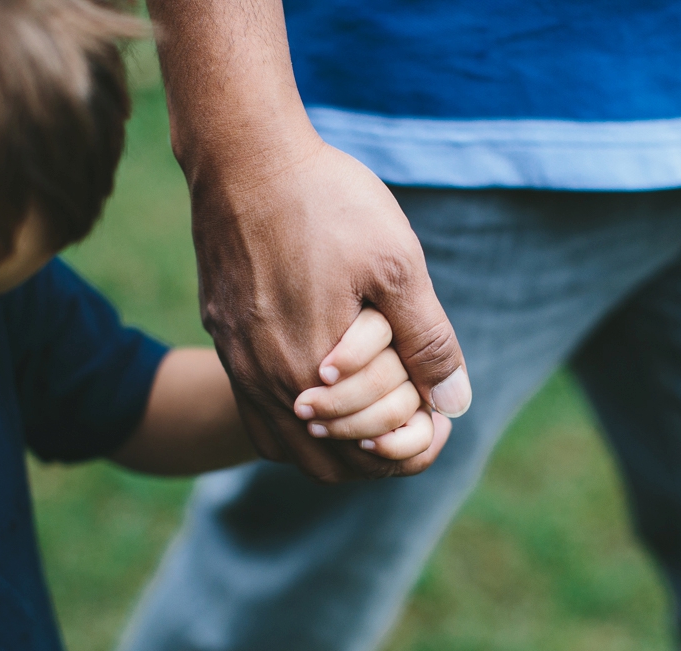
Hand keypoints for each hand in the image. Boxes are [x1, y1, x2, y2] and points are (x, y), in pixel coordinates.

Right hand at [190, 139, 470, 481]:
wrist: (244, 156)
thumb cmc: (326, 203)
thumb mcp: (397, 266)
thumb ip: (429, 341)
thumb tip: (456, 401)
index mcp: (313, 373)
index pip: (375, 452)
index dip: (421, 443)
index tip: (442, 410)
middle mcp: (267, 382)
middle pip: (333, 464)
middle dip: (383, 452)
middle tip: (417, 412)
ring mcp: (239, 365)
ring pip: (292, 449)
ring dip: (340, 445)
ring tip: (377, 408)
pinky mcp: (225, 341)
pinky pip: (259, 417)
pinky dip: (299, 426)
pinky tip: (329, 393)